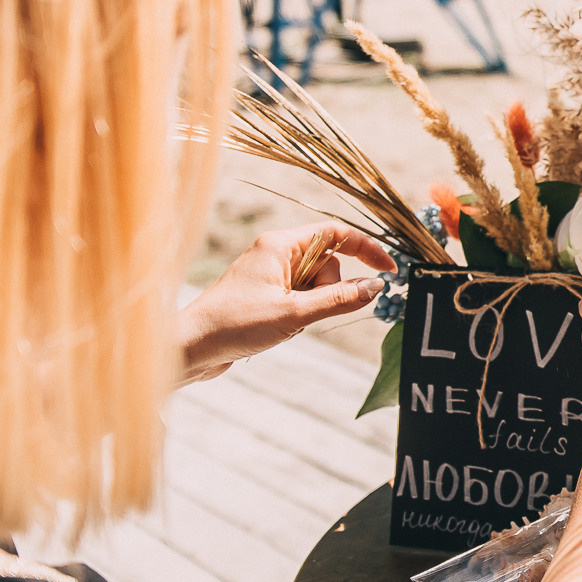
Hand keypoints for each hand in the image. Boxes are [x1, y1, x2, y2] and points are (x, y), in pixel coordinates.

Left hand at [178, 222, 390, 383]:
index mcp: (280, 244)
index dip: (366, 249)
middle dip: (328, 290)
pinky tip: (278, 329)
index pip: (336, 232)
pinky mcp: (264, 294)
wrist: (191, 348)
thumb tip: (375, 286)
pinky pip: (300, 298)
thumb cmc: (235, 325)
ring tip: (285, 323)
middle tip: (304, 311)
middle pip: (328, 263)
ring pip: (315, 284)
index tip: (389, 270)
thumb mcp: (294, 314)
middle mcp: (275, 252)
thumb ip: (338, 299)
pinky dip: (300, 313)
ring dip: (313, 306)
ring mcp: (269, 273)